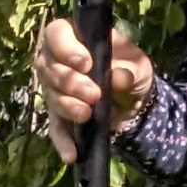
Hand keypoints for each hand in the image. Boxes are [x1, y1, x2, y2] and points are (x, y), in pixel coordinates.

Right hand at [32, 15, 156, 161]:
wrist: (136, 102)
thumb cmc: (132, 72)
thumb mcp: (139, 67)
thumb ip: (130, 69)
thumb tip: (119, 76)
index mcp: (77, 39)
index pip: (56, 32)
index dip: (64, 47)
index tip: (84, 63)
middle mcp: (59, 61)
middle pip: (48, 67)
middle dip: (69, 82)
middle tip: (94, 93)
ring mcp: (56, 88)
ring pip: (49, 95)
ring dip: (67, 106)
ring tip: (87, 114)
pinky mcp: (60, 114)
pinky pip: (55, 127)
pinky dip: (62, 141)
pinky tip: (70, 154)